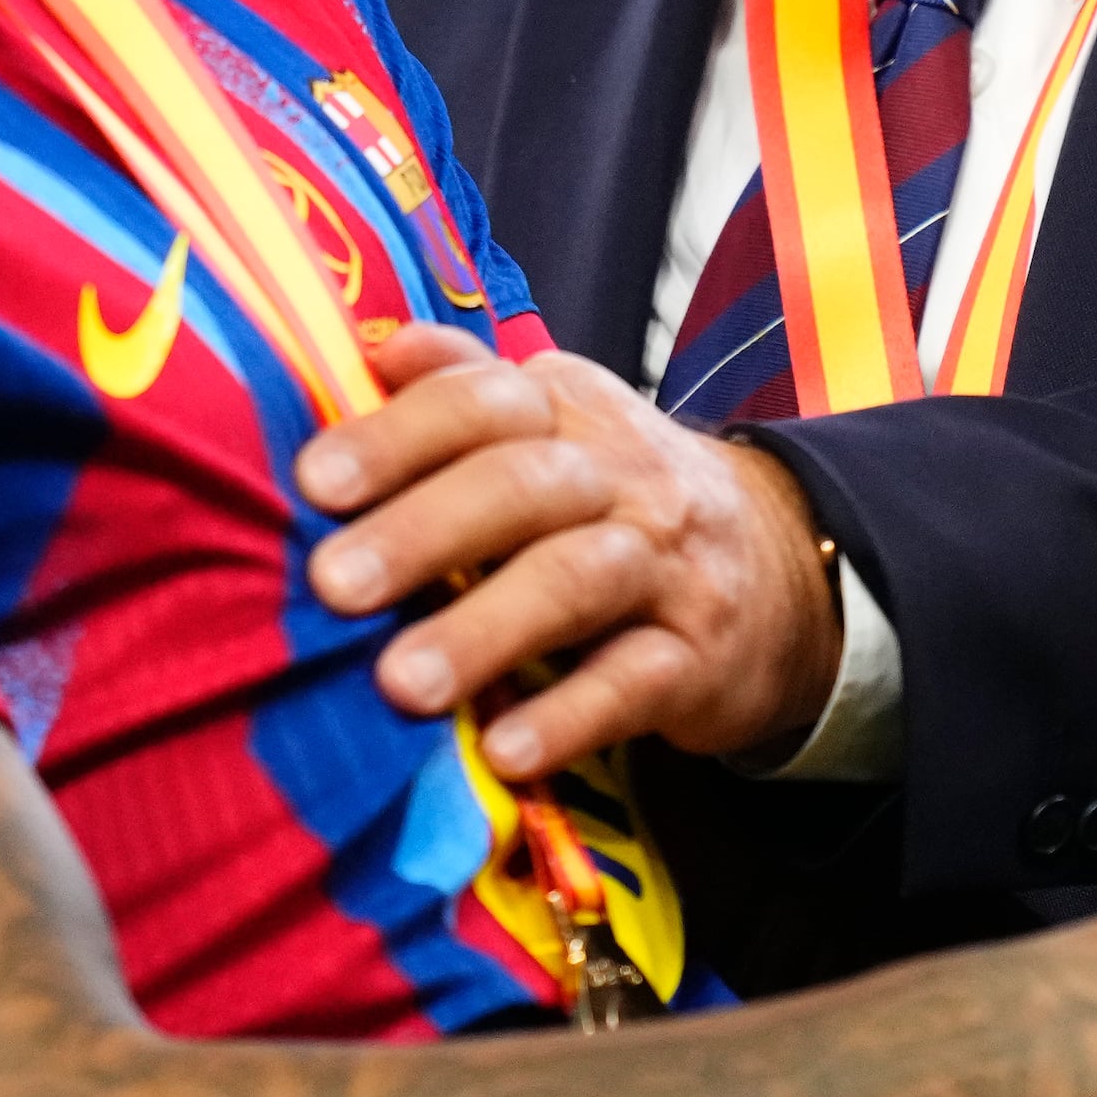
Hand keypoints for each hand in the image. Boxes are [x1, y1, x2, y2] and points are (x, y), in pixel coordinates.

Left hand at [293, 323, 841, 780]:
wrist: (783, 568)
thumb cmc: (621, 499)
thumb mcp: (557, 426)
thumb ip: (463, 390)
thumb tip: (374, 348)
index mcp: (568, 409)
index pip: (485, 400)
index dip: (398, 435)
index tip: (314, 484)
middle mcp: (622, 475)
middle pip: (523, 485)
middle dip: (422, 531)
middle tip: (332, 585)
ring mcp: (667, 566)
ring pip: (577, 582)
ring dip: (484, 630)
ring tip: (400, 684)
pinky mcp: (698, 658)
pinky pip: (634, 682)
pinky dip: (568, 716)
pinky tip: (503, 749)